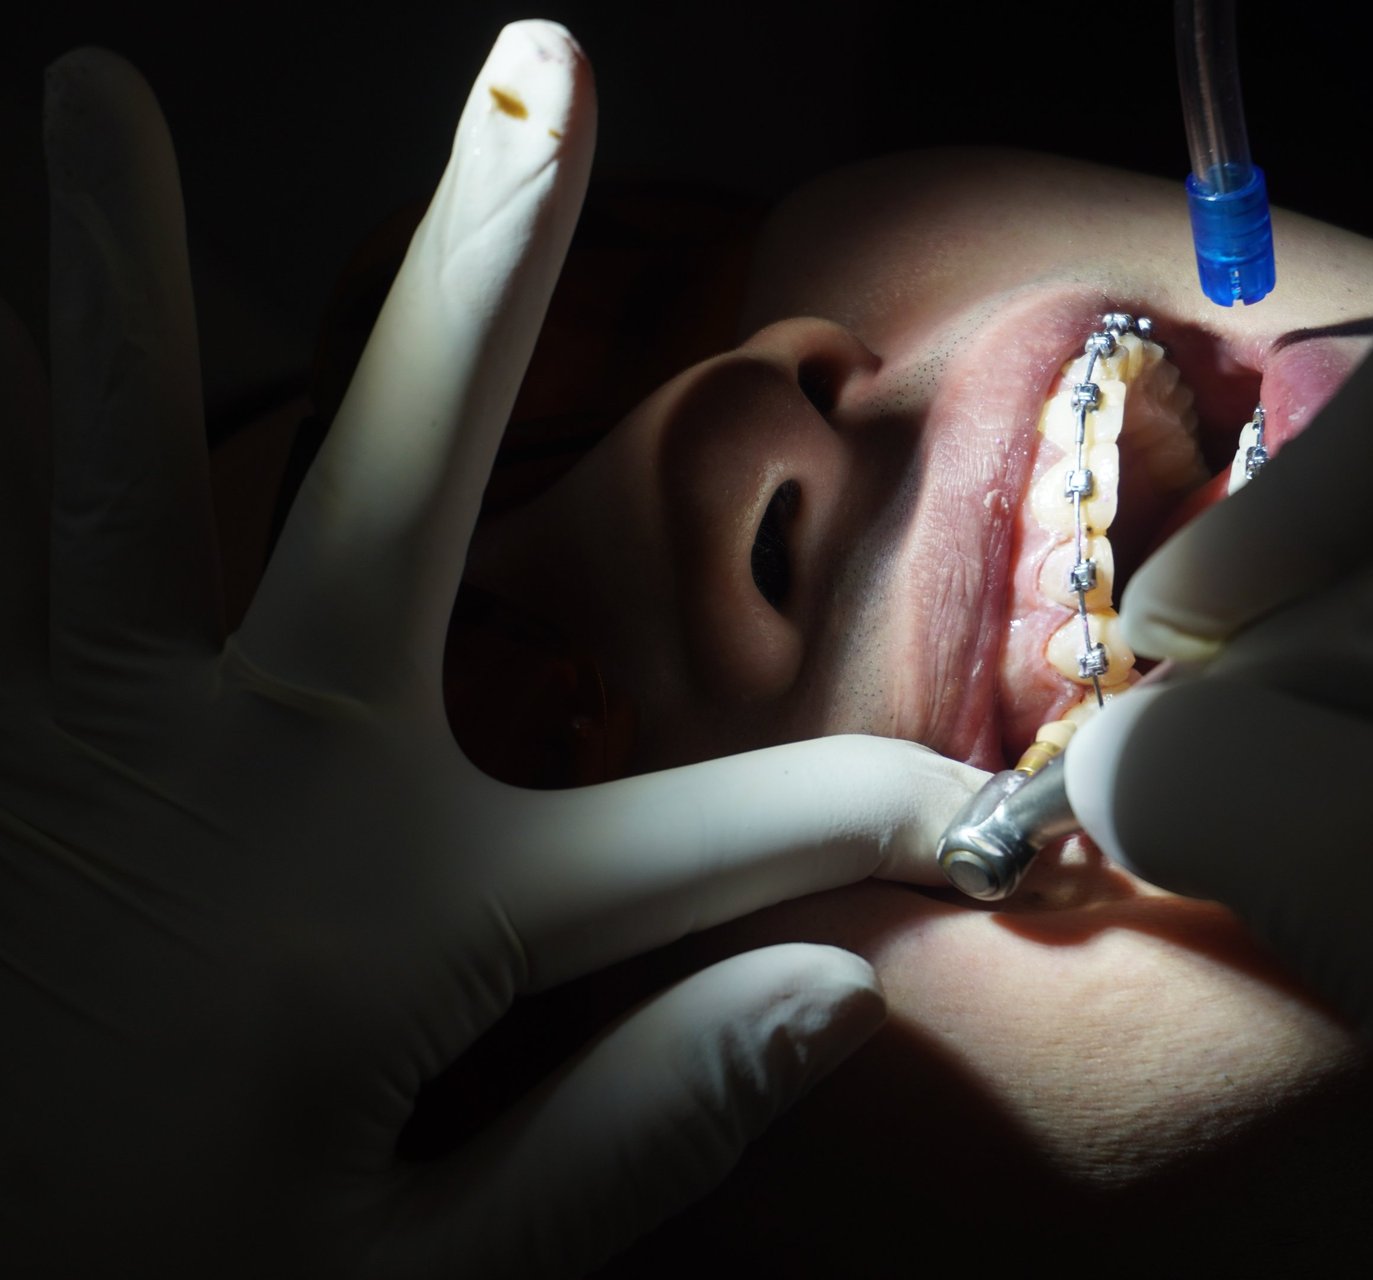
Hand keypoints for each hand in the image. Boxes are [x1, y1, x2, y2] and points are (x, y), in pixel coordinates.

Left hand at [0, 27, 979, 1276]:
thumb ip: (626, 1144)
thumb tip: (834, 993)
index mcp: (402, 908)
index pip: (731, 835)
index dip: (889, 822)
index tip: (997, 826)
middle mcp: (258, 769)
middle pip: (402, 468)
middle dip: (495, 263)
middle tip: (541, 65)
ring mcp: (94, 742)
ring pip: (111, 463)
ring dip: (118, 279)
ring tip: (103, 101)